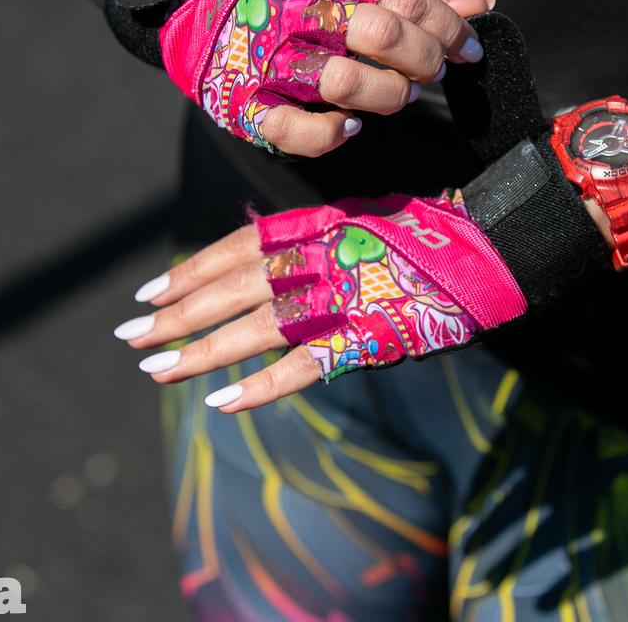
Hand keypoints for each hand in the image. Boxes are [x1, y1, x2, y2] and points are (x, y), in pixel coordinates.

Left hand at [114, 191, 525, 412]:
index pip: (241, 245)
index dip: (193, 268)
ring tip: (156, 366)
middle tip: (130, 333)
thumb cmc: (433, 238)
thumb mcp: (364, 224)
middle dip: (178, 311)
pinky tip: (224, 403)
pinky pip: (308, 365)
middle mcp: (325, 255)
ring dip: (202, 348)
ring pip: (258, 325)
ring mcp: (347, 296)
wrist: (496, 247)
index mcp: (322, 225)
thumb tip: (261, 256)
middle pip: (236, 286)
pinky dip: (264, 386)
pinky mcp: (373, 337)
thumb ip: (315, 241)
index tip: (151, 289)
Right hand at [160, 0, 495, 156]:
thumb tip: (485, 5)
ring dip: (386, 96)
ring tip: (395, 96)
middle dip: (422, 58)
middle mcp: (298, 17)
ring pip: (345, 84)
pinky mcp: (247, 105)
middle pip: (382, 35)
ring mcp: (269, 62)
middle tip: (428, 71)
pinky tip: (351, 125)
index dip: (450, 27)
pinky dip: (333, 133)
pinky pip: (297, 131)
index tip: (469, 50)